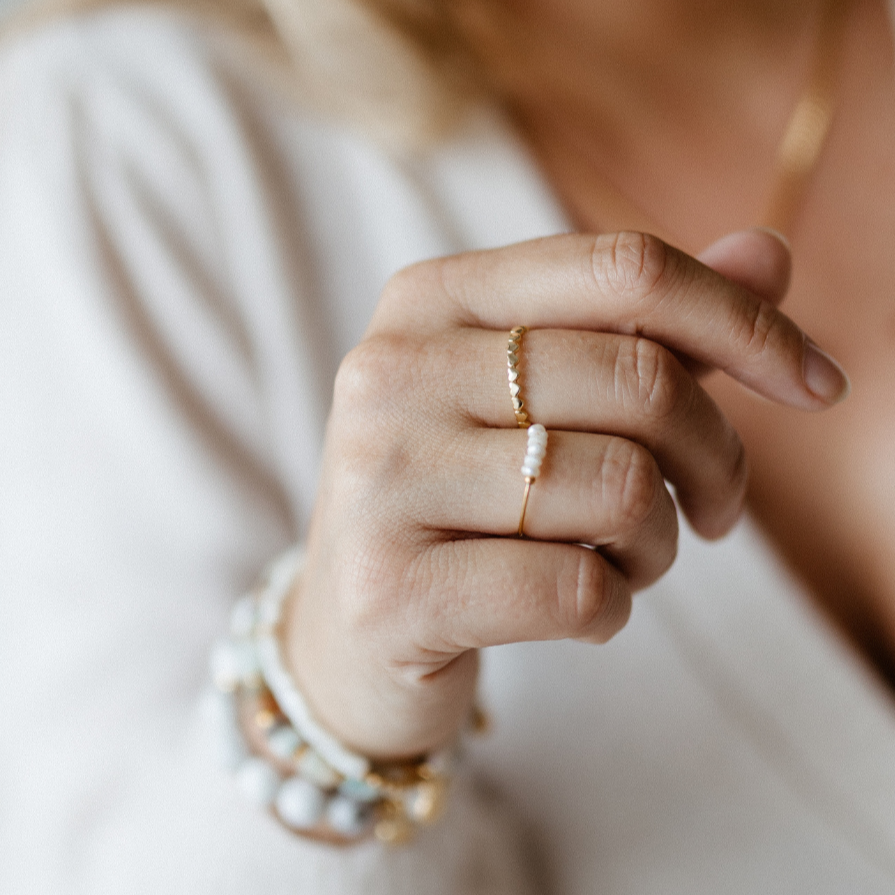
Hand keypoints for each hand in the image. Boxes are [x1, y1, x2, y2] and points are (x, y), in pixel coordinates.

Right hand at [283, 229, 847, 758]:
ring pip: (619, 488)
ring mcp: (380, 479)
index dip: (745, 320)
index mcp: (431, 299)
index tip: (817, 383)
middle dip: (717, 457)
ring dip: (661, 543)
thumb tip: (767, 254)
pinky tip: (585, 608)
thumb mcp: (537, 397)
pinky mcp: (391, 589)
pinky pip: (575, 589)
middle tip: (715, 509)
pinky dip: (614, 608)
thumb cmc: (462, 500)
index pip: (623, 268)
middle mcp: (392, 372)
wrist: (350, 627)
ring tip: (630, 560)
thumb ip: (648, 325)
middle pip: (639, 379)